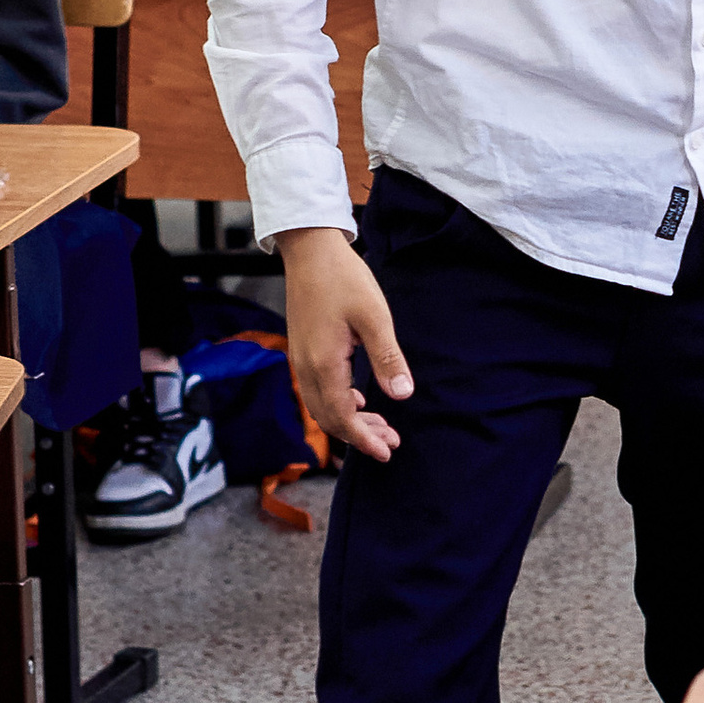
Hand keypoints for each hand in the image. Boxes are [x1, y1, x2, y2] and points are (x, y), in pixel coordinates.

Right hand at [279, 224, 412, 461]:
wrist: (310, 250)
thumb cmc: (343, 279)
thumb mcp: (374, 317)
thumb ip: (387, 358)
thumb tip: (402, 394)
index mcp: (324, 364)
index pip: (342, 416)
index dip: (364, 439)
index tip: (387, 452)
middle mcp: (306, 367)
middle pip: (329, 418)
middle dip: (359, 435)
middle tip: (390, 442)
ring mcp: (301, 359)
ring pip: (322, 406)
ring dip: (349, 420)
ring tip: (380, 426)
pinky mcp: (304, 349)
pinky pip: (317, 390)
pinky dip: (338, 403)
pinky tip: (359, 400)